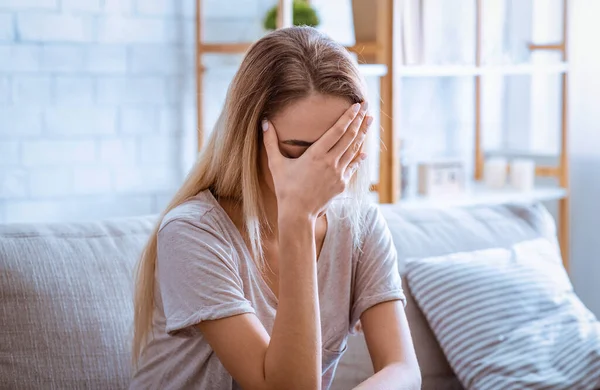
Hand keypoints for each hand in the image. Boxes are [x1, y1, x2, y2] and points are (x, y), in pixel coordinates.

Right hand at [262, 102, 371, 218]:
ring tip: (370, 121)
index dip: (348, 117)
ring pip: (354, 150)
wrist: (298, 214)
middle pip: (350, 137)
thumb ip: (270, 142)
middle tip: (367, 107)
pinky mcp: (341, 184)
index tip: (356, 106)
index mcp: (316, 154)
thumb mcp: (276, 164)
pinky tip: (364, 153)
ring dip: (363, 134)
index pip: (336, 131)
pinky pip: (352, 167)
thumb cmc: (285, 188)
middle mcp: (330, 162)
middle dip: (360, 120)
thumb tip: (264, 122)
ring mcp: (338, 174)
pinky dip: (359, 158)